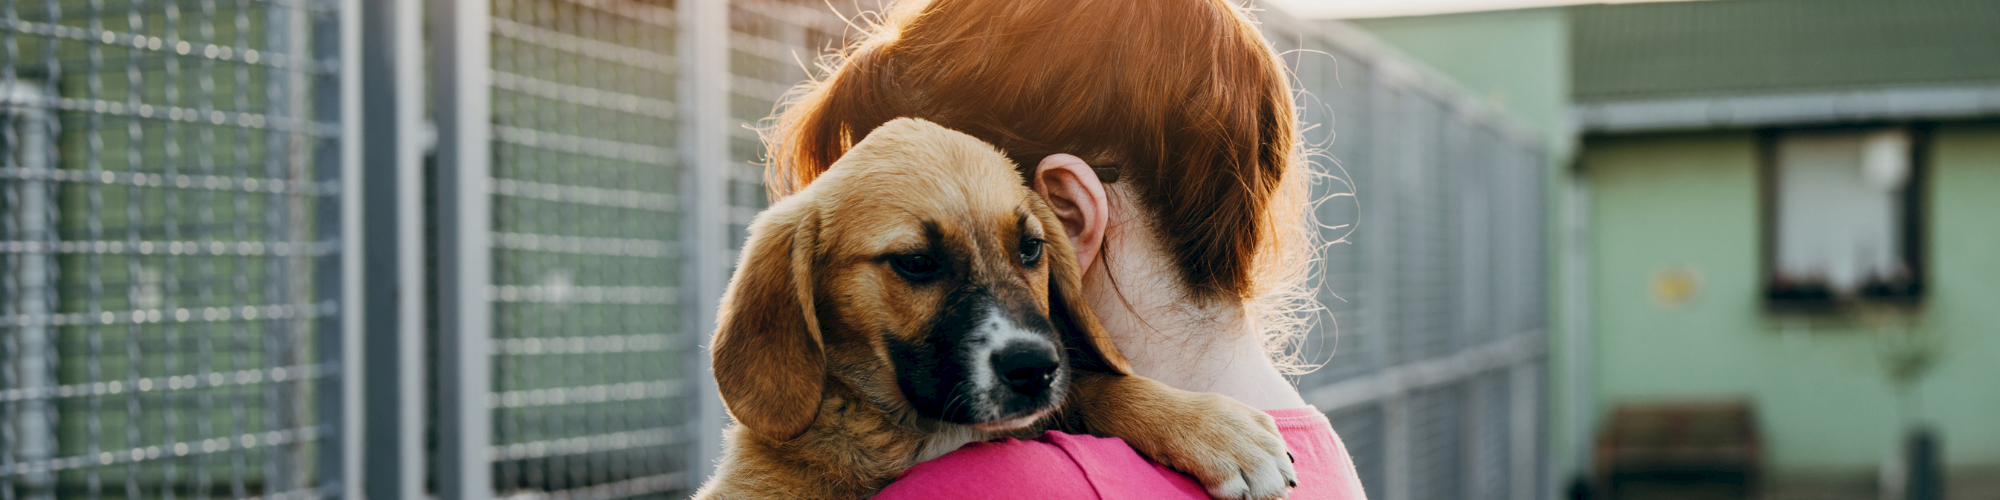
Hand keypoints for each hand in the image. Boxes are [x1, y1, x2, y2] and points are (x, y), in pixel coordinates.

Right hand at [1065, 373, 1296, 499]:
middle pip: (1270, 455)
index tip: (1286, 478)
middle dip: (1277, 480)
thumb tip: (1278, 454)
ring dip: (1261, 491)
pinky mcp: (1200, 453)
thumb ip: (1246, 427)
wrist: (1142, 410)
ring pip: (1257, 470)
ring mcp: (1217, 437)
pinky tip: (1229, 496)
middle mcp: (1232, 422)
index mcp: (1238, 411)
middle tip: (1277, 496)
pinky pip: (1229, 480)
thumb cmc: (1177, 418)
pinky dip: (1235, 494)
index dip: (1282, 461)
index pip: (1273, 438)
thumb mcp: (1218, 412)